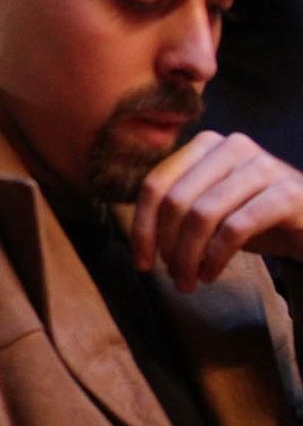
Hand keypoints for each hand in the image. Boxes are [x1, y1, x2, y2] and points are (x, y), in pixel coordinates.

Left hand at [130, 130, 302, 291]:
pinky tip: (211, 274)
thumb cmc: (257, 217)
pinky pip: (235, 229)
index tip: (141, 262)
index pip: (156, 184)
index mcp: (205, 144)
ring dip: (189, 256)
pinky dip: (216, 257)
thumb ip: (177, 208)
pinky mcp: (287, 193)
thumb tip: (139, 238)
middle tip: (172, 276)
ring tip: (189, 281)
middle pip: (176, 200)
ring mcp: (262, 166)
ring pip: (202, 215)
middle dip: (167, 245)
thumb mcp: (210, 207)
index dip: (142, 226)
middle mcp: (232, 146)